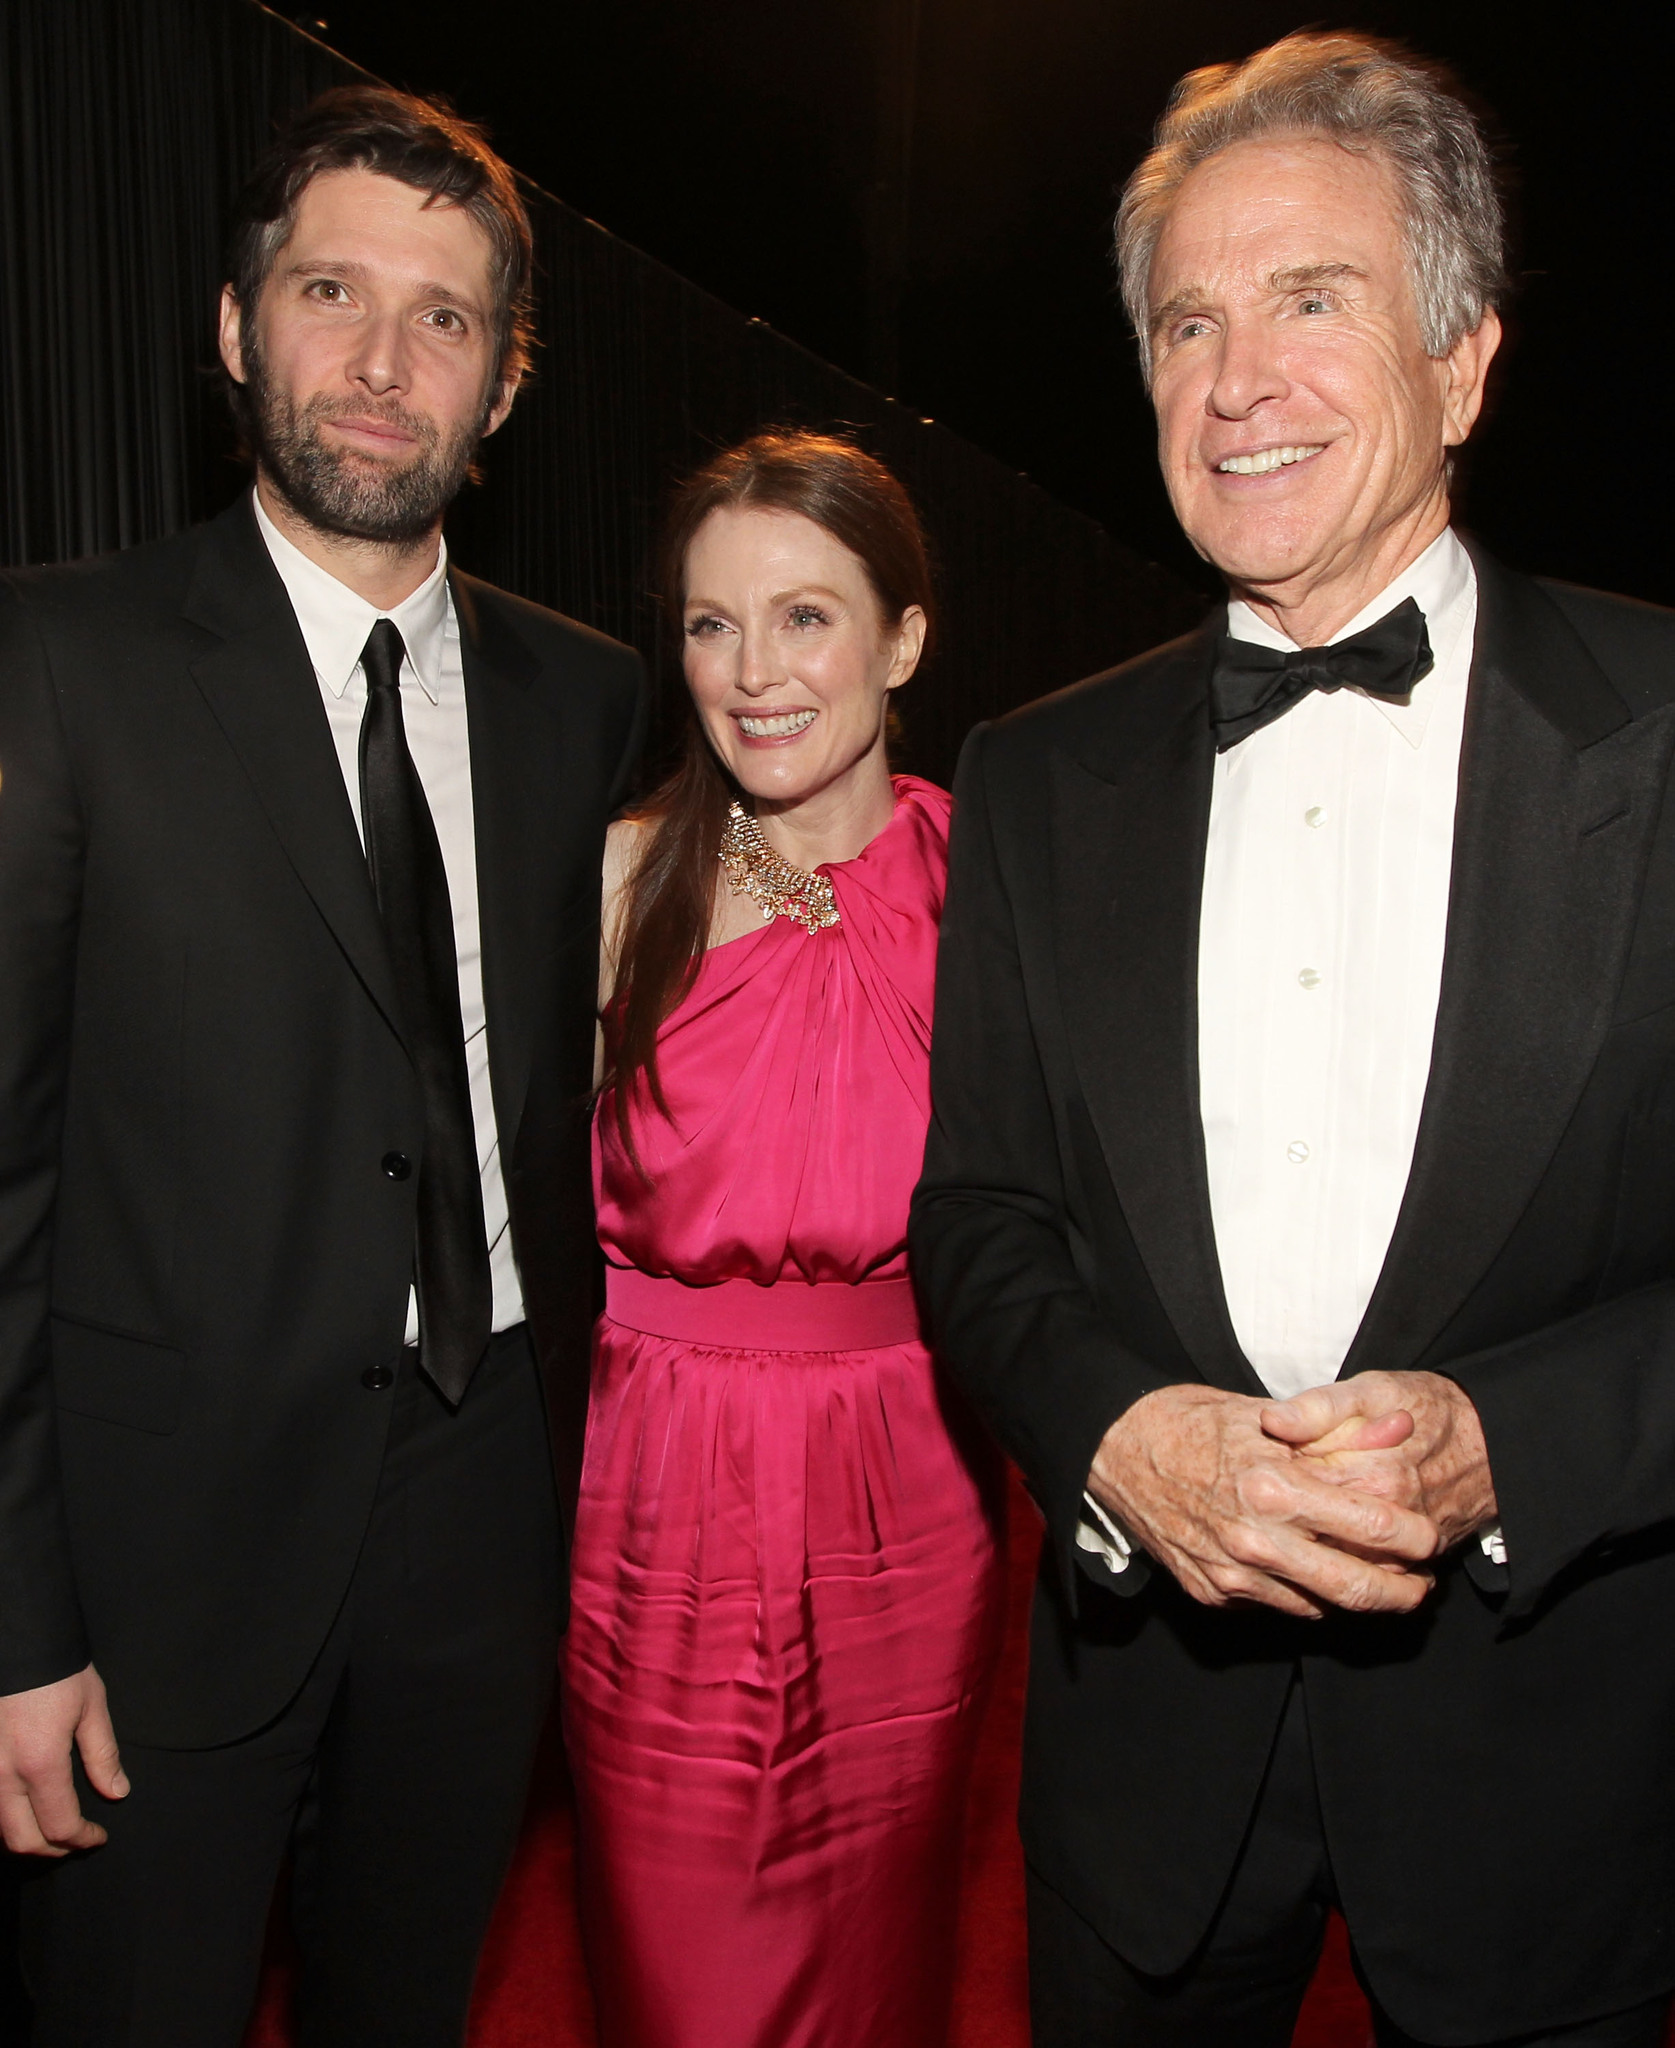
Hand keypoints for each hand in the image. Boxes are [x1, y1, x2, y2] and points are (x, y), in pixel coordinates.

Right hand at [0, 1664, 126, 1855]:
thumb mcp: (91, 1706)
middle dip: (52, 1850)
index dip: (82, 1839)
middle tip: (75, 1840)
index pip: (60, 1826)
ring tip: (51, 1828)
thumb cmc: (56, 1669)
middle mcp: (3, 1775)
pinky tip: (25, 1807)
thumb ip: (102, 1755)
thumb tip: (117, 1792)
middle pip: (22, 1840)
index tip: (97, 1836)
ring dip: (25, 1837)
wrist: (16, 1640)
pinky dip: (5, 1817)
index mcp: (40, 1763)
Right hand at [1088, 1384, 1439, 1618]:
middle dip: (1403, 1590)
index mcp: (1272, 1488)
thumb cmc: (1188, 1420)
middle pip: (1356, 1586)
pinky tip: (1313, 1572)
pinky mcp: (1212, 1593)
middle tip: (1422, 1583)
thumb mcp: (1263, 1416)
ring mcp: (1231, 1574)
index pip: (1373, 1525)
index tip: (1428, 1535)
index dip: (1414, 1535)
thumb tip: (1401, 1429)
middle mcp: (1254, 1540)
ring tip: (1378, 1581)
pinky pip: (1278, 1605)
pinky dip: (1306, 1594)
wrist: (1112, 1448)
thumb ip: (1333, 1434)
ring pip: (1319, 1605)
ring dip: (1356, 1597)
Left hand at [1262, 1371, 1497, 1551]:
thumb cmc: (1427, 1408)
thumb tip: (1271, 1420)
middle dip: (1286, 1510)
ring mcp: (1401, 1548)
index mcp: (1371, 1475)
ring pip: (1331, 1558)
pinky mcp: (1409, 1562)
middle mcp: (1387, 1521)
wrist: (1491, 1443)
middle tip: (1275, 1489)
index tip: (1266, 1458)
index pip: (1295, 1487)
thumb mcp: (1373, 1389)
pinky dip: (1336, 1558)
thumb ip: (1319, 1406)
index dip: (1273, 1471)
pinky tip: (1324, 1535)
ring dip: (1308, 1539)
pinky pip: (1360, 1573)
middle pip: (1310, 1527)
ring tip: (1297, 1511)